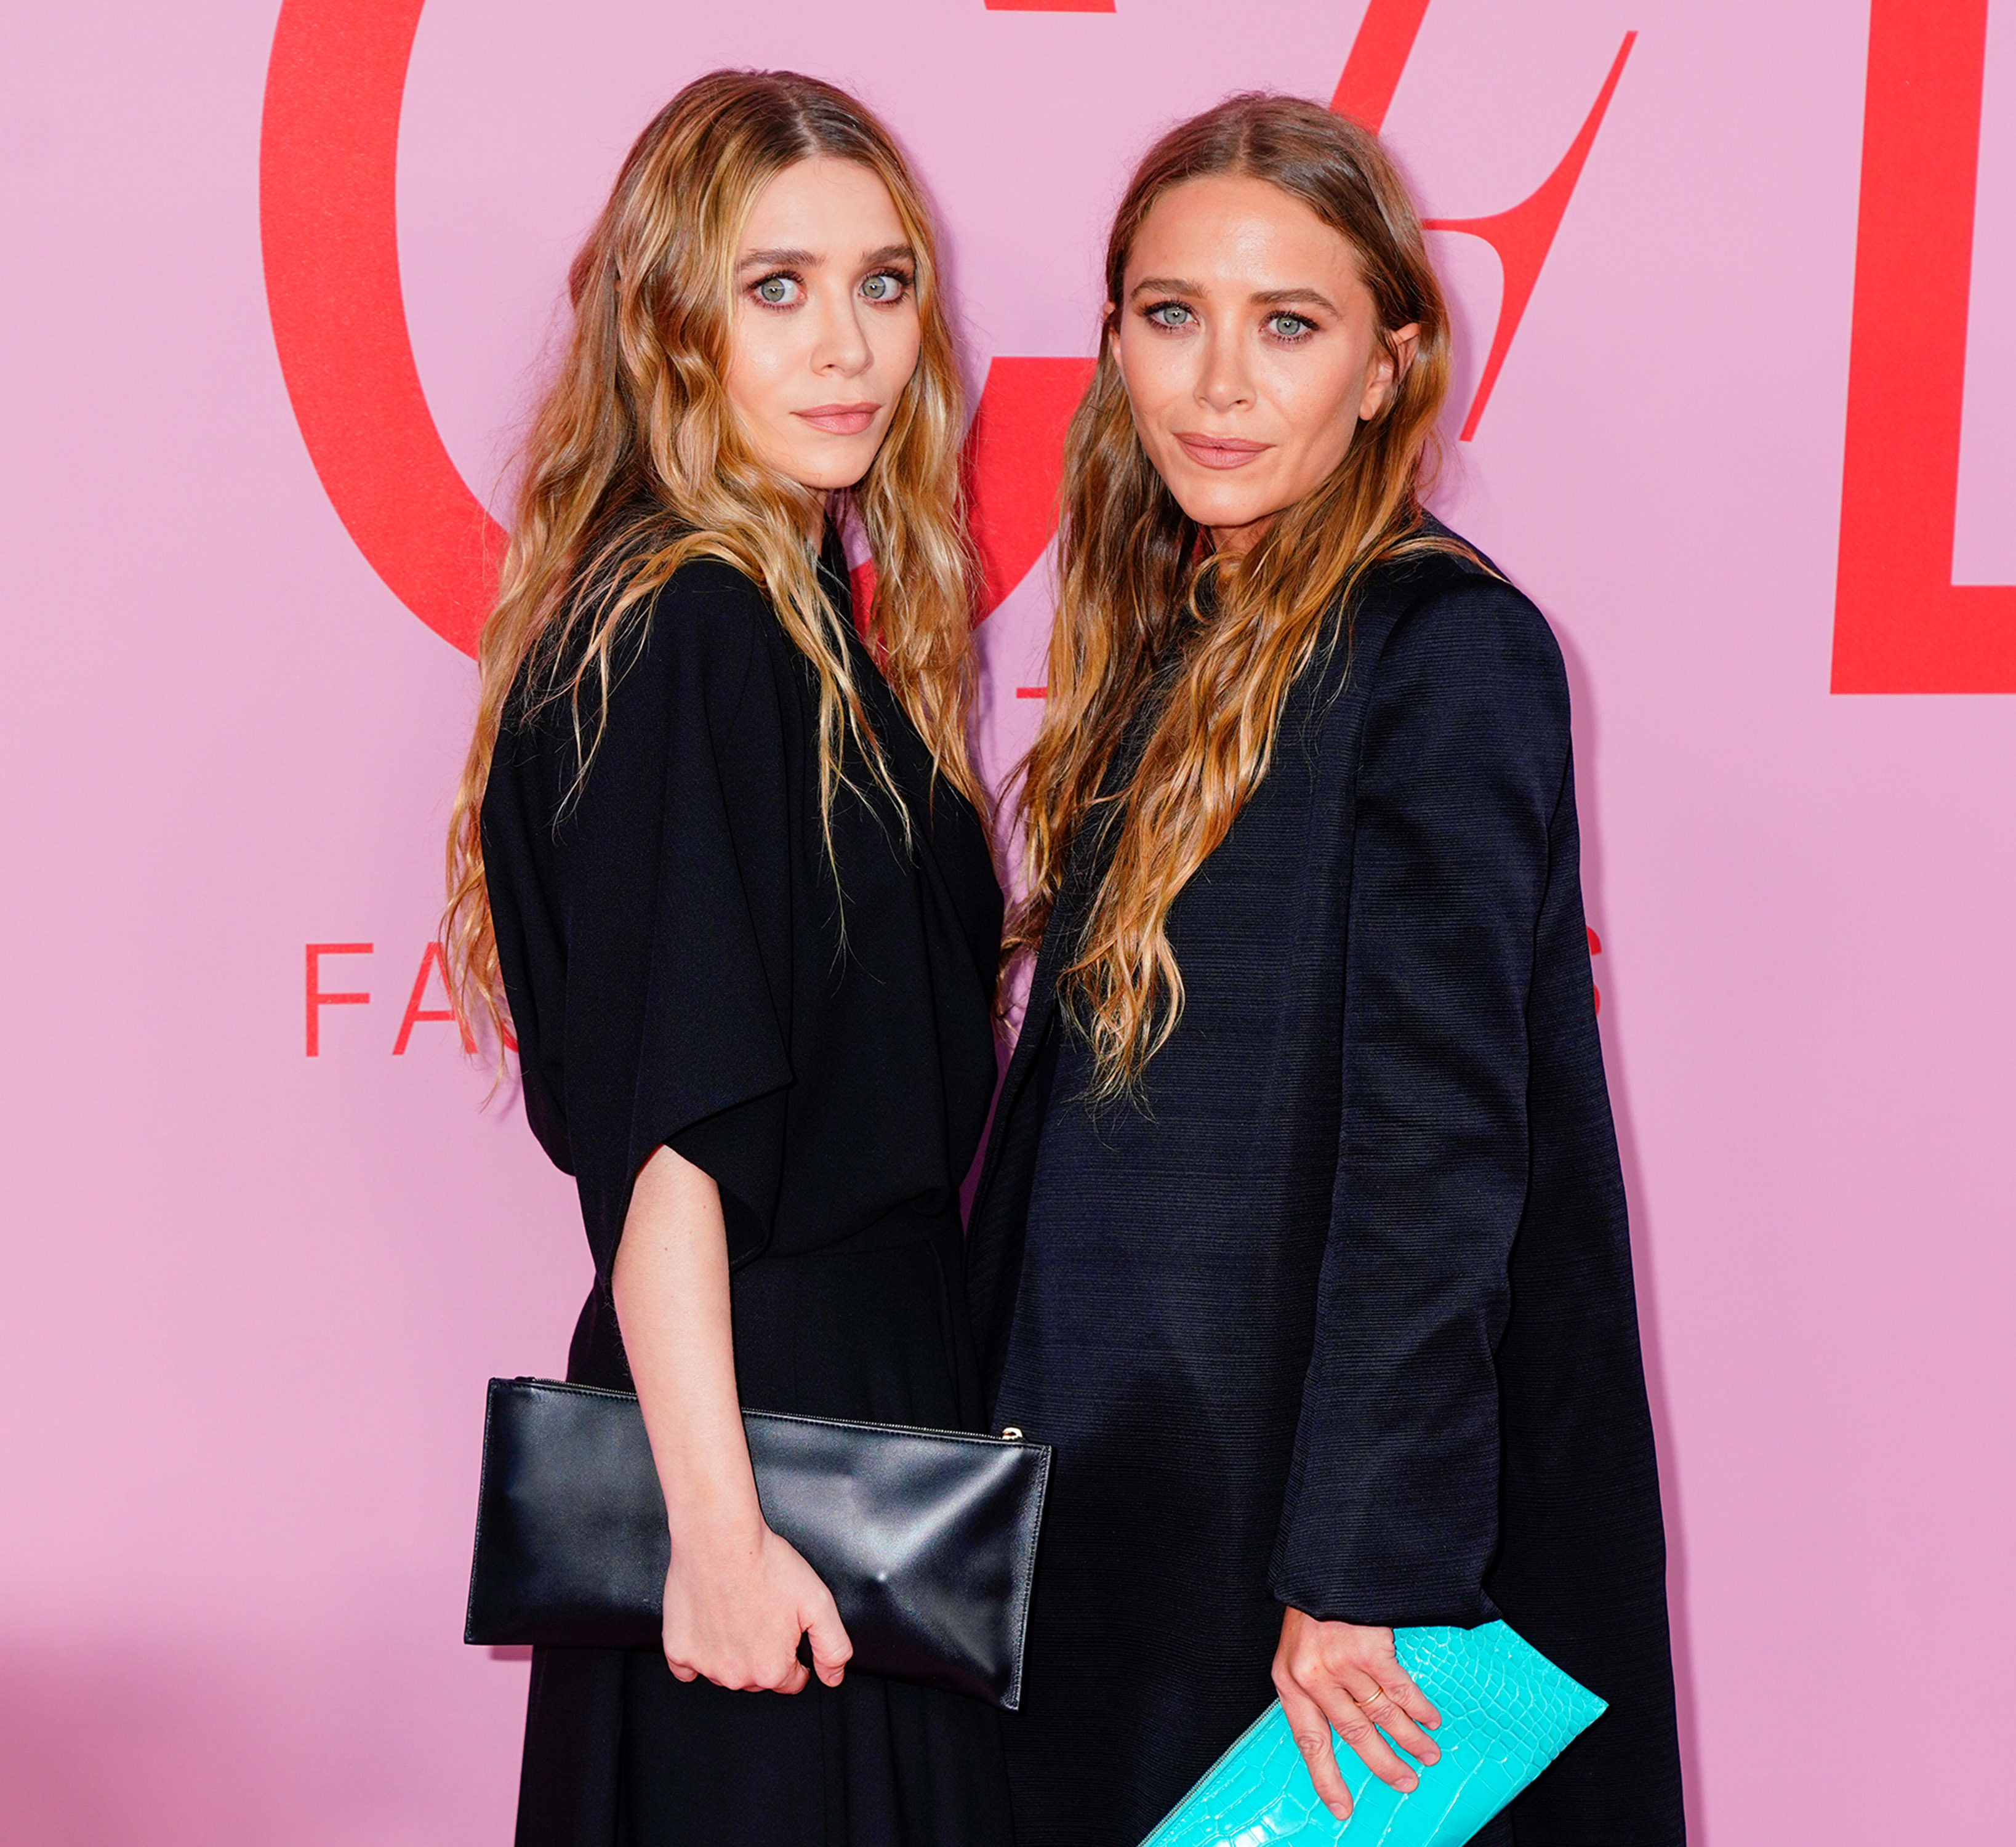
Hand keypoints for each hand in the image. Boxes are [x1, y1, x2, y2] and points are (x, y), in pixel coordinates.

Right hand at [661, 1517, 852, 1693]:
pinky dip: (698, 1651)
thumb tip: (833, 1677)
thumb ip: (833, 1647)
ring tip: (738, 1611)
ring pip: (725, 1671)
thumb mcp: (819, 1602)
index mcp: (771, 1669)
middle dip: (763, 1653)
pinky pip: (687, 1667)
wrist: (720, 1537)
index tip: (786, 1628)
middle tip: (763, 1613)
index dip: (794, 1654)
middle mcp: (736, 1676)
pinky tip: (709, 1624)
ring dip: (732, 1652)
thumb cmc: (767, 1564)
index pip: (791, 1680)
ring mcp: (703, 1665)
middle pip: (757, 1678)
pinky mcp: (677, 1650)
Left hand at [1272, 1607, 1441, 1820]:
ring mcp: (1341, 1664)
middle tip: (1406, 1783)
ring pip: (1381, 1716)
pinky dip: (1418, 1709)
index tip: (1341, 1808)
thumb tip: (1341, 1730)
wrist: (1324, 1562)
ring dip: (1409, 1740)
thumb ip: (1314, 1688)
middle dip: (1383, 1765)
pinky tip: (1431, 1720)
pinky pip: (1399, 1690)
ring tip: (1428, 1756)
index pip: (1309, 1741)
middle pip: (1353, 1736)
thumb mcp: (1297, 1650)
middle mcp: (1313, 1677)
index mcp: (1289, 1681)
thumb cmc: (1312, 1607)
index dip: (1326, 1777)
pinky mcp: (1369, 1649)